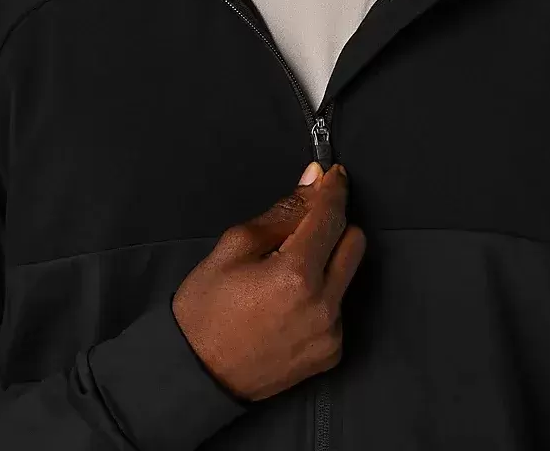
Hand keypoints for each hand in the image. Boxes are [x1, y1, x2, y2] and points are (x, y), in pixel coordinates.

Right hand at [172, 162, 364, 400]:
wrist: (194, 374)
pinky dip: (321, 298)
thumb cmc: (205, 309)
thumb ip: (281, 214)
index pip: (331, 216)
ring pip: (347, 276)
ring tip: (285, 275)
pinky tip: (288, 305)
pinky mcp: (331, 353)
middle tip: (301, 229)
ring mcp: (330, 332)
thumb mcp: (233, 248)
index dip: (333, 189)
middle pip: (354, 242)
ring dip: (326, 263)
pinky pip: (339, 309)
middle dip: (333, 226)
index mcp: (296, 274)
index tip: (332, 175)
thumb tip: (313, 183)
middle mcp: (323, 304)